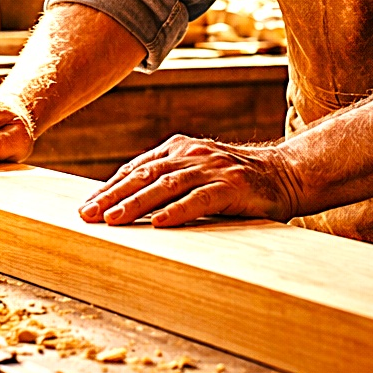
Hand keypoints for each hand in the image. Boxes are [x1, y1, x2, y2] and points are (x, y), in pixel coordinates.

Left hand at [78, 135, 300, 227]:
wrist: (285, 173)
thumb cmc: (235, 181)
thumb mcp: (197, 173)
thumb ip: (169, 180)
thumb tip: (128, 202)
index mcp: (179, 148)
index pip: (137, 169)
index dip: (110, 187)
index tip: (86, 207)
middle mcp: (191, 154)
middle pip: (144, 175)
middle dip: (112, 196)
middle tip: (87, 215)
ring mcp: (211, 168)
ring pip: (166, 186)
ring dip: (136, 203)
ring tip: (113, 220)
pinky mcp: (231, 186)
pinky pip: (200, 199)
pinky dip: (177, 211)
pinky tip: (159, 223)